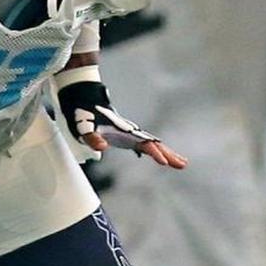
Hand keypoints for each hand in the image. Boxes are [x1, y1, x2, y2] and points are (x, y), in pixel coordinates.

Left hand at [58, 80, 187, 169]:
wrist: (83, 100)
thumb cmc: (84, 115)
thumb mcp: (84, 128)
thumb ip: (92, 138)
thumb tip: (102, 147)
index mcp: (123, 131)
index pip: (143, 143)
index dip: (154, 152)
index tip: (164, 162)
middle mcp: (129, 132)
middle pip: (153, 143)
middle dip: (168, 154)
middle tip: (182, 164)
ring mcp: (129, 134)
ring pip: (151, 144)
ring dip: (166, 153)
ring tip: (181, 163)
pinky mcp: (126, 136)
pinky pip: (144, 145)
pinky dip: (155, 151)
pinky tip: (163, 159)